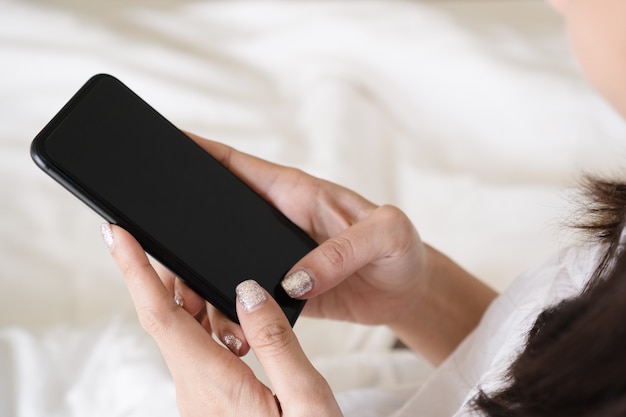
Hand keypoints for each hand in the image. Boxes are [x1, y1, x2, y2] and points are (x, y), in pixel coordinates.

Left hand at [102, 224, 342, 416]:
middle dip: (179, 280)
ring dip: (206, 307)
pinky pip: (200, 352)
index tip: (116, 235)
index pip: (162, 316)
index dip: (135, 271)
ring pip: (185, 334)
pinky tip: (247, 332)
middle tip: (210, 259)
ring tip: (246, 307)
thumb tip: (247, 290)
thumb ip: (276, 342)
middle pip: (170, 318)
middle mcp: (195, 391)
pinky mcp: (209, 400)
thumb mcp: (307, 399)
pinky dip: (215, 329)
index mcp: (215, 384)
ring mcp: (198, 398)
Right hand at [186, 133, 495, 364]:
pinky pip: (240, 294)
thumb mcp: (385, 236)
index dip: (194, 151)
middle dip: (180, 229)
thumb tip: (293, 281)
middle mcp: (275, 221)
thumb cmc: (400, 250)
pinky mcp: (278, 290)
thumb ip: (341, 252)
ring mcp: (273, 255)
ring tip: (189, 300)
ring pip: (218, 258)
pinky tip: (217, 323)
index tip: (156, 147)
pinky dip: (223, 307)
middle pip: (212, 215)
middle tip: (161, 254)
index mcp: (293, 193)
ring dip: (198, 277)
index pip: (234, 164)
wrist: (407, 292)